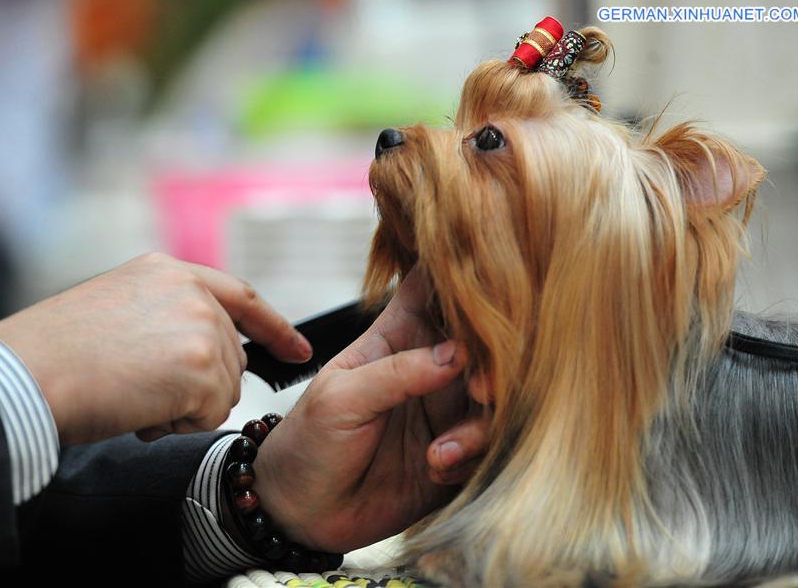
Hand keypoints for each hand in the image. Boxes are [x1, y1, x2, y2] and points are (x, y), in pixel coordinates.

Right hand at [0, 252, 310, 444]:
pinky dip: (178, 424)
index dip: (275, 326)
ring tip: (133, 396)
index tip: (299, 349)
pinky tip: (140, 410)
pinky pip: (212, 414)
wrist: (23, 374)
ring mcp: (201, 326)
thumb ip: (170, 318)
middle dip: (202, 386)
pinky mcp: (202, 367)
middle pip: (232, 356)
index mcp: (167, 271)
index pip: (241, 297)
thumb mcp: (118, 310)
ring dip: (184, 407)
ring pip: (225, 389)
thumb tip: (213, 357)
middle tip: (145, 393)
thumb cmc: (54, 353)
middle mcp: (191, 291)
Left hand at [252, 267, 489, 552]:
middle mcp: (433, 367)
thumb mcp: (341, 398)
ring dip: (482, 423)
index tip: (482, 299)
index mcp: (400, 334)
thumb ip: (397, 372)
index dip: (464, 282)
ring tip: (441, 450)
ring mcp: (448, 411)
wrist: (301, 514)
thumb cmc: (308, 442)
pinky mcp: (458, 455)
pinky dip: (470, 458)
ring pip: (496, 399)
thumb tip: (458, 352)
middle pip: (484, 343)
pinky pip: (488, 448)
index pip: (437, 287)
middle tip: (479, 389)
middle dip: (492, 363)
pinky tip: (436, 468)